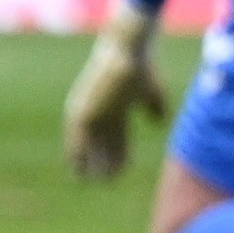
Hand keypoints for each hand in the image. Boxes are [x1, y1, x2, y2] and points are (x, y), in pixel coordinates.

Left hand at [63, 1, 165, 179]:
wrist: (128, 50)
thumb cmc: (143, 66)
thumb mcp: (151, 91)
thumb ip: (153, 107)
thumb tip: (155, 121)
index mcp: (110, 106)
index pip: (114, 137)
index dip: (119, 153)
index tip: (124, 170)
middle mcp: (95, 110)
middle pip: (98, 143)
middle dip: (105, 162)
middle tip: (108, 181)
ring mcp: (87, 112)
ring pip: (86, 147)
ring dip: (92, 165)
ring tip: (99, 182)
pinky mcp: (81, 114)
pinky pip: (78, 144)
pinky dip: (81, 160)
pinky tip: (84, 175)